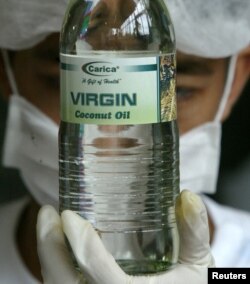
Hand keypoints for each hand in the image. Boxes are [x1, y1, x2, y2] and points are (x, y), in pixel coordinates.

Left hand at [37, 190, 214, 283]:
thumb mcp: (198, 267)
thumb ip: (194, 233)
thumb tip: (188, 197)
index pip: (100, 274)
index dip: (80, 243)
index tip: (66, 215)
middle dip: (49, 248)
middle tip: (47, 214)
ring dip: (48, 257)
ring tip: (48, 224)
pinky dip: (55, 269)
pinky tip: (58, 247)